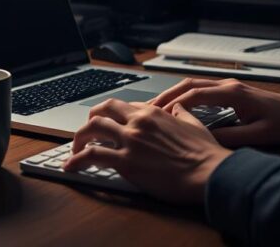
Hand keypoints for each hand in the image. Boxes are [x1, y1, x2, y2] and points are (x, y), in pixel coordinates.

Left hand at [62, 98, 231, 203]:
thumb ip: (181, 113)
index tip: (110, 124)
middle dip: (91, 119)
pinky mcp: (125, 162)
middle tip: (87, 131)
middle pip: (103, 110)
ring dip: (80, 138)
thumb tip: (177, 106)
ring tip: (75, 149)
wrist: (209, 172)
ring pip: (92, 128)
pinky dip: (77, 160)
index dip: (114, 115)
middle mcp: (138, 122)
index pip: (124, 106)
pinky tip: (70, 166)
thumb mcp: (194, 123)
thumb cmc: (205, 153)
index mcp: (154, 112)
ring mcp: (130, 140)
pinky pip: (92, 155)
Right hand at [149, 78, 279, 147]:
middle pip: (189, 84)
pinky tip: (176, 109)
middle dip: (166, 95)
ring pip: (193, 85)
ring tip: (155, 110)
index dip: (174, 103)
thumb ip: (230, 138)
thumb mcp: (257, 135)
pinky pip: (201, 90)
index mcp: (234, 92)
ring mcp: (229, 86)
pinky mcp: (231, 91)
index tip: (157, 114)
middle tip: (147, 110)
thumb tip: (204, 141)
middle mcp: (229, 84)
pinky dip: (185, 97)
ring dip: (174, 95)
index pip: (195, 93)